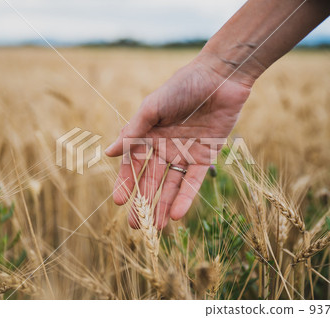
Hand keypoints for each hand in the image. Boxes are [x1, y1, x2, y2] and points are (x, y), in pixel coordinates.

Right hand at [105, 52, 251, 228]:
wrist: (220, 77)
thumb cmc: (183, 86)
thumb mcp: (153, 106)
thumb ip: (133, 131)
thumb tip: (109, 153)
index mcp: (149, 135)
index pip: (134, 164)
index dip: (126, 183)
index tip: (119, 202)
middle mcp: (165, 147)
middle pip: (151, 180)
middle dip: (143, 203)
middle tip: (135, 227)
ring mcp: (185, 154)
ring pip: (171, 185)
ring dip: (163, 206)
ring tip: (156, 229)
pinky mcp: (206, 157)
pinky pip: (194, 181)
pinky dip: (185, 197)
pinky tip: (177, 215)